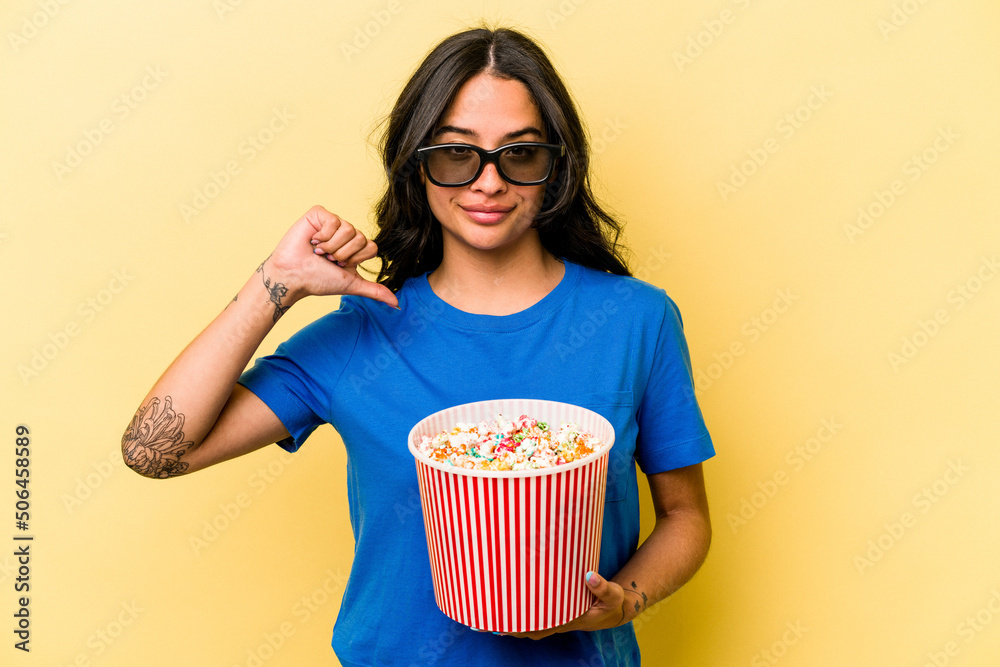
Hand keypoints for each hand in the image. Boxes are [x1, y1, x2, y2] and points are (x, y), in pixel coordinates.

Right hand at [266, 205, 397, 307]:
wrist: (293, 276)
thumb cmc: (318, 280)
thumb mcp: (351, 285)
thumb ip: (374, 291)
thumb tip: (396, 304)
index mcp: (355, 247)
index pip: (372, 247)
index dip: (356, 259)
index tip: (340, 266)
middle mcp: (346, 233)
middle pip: (361, 238)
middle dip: (342, 254)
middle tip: (327, 259)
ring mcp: (333, 222)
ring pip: (349, 229)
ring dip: (331, 247)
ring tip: (318, 251)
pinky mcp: (319, 214)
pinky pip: (334, 221)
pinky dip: (323, 236)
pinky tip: (312, 241)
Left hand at [501, 571, 631, 639]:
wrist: (614, 610)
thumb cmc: (611, 602)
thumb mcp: (613, 595)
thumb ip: (603, 586)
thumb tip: (589, 576)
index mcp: (570, 620)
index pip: (541, 626)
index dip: (523, 626)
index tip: (505, 622)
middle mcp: (559, 622)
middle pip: (529, 629)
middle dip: (509, 626)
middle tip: (487, 619)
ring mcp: (556, 619)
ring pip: (529, 625)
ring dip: (511, 623)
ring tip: (488, 615)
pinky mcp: (556, 612)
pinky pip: (534, 617)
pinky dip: (520, 615)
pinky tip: (506, 607)